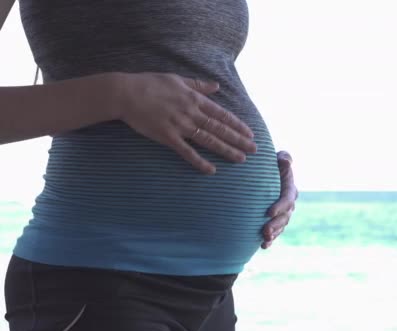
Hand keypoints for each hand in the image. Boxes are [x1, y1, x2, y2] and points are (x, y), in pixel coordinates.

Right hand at [113, 72, 256, 173]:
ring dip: (226, 150)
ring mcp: (180, 125)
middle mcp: (191, 112)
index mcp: (195, 99)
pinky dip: (199, 162)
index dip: (237, 125)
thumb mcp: (178, 79)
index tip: (250, 133)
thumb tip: (217, 86)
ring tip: (241, 159)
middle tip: (254, 149)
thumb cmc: (150, 83)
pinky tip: (211, 170)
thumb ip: (198, 85)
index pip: (222, 114)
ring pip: (208, 140)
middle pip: (220, 129)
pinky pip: (186, 152)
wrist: (125, 93)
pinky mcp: (167, 137)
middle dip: (238, 140)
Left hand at [262, 150, 297, 248]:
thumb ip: (283, 158)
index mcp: (289, 189)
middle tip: (265, 231)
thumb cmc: (270, 164)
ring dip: (274, 234)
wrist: (261, 175)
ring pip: (280, 226)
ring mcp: (282, 214)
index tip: (269, 212)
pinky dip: (270, 240)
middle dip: (276, 225)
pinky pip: (275, 233)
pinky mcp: (274, 221)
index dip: (280, 206)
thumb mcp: (278, 158)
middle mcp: (289, 203)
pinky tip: (263, 246)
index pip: (288, 199)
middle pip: (285, 217)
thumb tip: (284, 161)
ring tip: (265, 239)